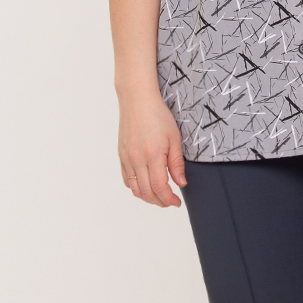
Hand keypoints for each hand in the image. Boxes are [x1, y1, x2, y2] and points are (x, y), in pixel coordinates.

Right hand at [117, 88, 186, 207]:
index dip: (169, 199)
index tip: (176, 202)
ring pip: (135, 189)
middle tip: (170, 201)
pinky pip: (127, 180)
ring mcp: (127, 158)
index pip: (160, 188)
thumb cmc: (157, 115)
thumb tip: (181, 183)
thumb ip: (177, 163)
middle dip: (160, 202)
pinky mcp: (121, 156)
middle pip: (147, 193)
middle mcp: (137, 159)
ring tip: (160, 196)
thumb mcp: (174, 138)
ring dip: (148, 198)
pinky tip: (146, 186)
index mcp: (152, 155)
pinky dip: (137, 188)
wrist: (137, 100)